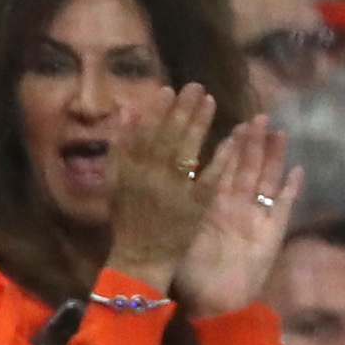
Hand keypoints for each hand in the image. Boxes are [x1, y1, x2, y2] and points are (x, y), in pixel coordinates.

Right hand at [101, 80, 223, 290]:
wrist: (140, 257)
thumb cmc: (127, 218)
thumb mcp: (115, 182)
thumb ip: (119, 147)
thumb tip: (127, 111)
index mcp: (129, 173)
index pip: (143, 135)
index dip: (156, 112)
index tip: (168, 89)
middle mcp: (149, 180)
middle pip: (167, 139)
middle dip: (182, 112)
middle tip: (196, 87)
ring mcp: (173, 193)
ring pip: (187, 154)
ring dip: (199, 127)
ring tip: (211, 102)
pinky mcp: (194, 208)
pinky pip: (208, 181)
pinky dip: (219, 161)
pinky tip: (229, 141)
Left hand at [171, 115, 296, 317]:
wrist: (214, 301)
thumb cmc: (193, 271)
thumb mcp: (183, 233)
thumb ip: (182, 208)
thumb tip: (166, 179)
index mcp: (213, 205)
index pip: (222, 168)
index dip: (228, 147)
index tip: (232, 126)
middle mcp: (236, 206)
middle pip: (247, 168)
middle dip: (253, 143)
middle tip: (258, 118)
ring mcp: (257, 217)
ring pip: (267, 180)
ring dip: (274, 157)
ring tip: (279, 132)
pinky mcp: (272, 233)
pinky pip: (283, 208)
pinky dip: (292, 190)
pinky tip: (298, 170)